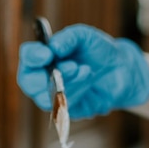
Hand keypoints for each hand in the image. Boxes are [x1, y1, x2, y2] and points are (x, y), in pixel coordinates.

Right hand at [17, 24, 148, 118]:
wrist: (121, 69)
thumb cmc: (97, 50)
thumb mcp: (84, 36)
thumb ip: (68, 38)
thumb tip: (54, 47)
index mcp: (43, 57)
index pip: (27, 58)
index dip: (32, 57)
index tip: (47, 54)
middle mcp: (43, 77)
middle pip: (29, 83)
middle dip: (49, 75)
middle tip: (71, 66)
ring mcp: (53, 96)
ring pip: (49, 96)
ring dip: (69, 82)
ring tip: (86, 70)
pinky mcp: (66, 111)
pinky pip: (65, 106)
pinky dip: (78, 91)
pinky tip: (88, 78)